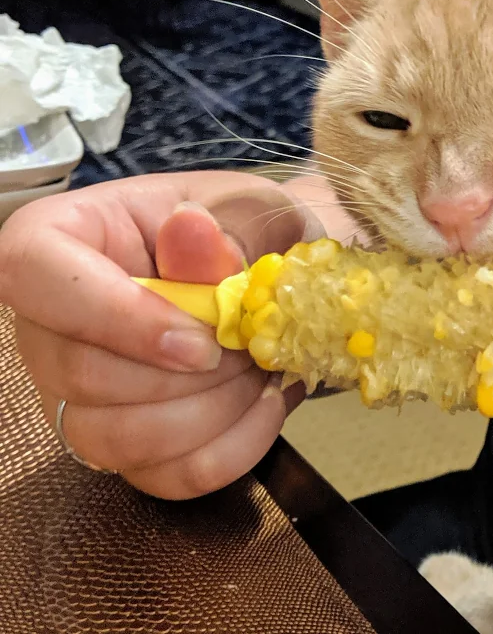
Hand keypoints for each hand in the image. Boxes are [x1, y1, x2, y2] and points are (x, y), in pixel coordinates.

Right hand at [0, 171, 346, 498]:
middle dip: (189, 376)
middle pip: (81, 375)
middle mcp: (50, 322)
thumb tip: (189, 229)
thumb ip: (222, 227)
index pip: (34, 275)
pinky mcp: (121, 441)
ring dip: (212, 413)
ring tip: (262, 369)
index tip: (200, 343)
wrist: (269, 265)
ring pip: (114, 438)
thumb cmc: (242, 225)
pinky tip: (267, 404)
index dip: (118, 318)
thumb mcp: (246, 207)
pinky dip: (231, 449)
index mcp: (63, 236)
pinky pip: (161, 475)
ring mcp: (76, 390)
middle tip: (252, 346)